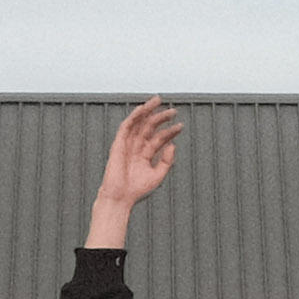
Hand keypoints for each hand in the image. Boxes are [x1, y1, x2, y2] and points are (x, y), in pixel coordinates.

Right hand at [88, 97, 179, 243]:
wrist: (121, 198)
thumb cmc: (137, 190)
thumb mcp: (158, 175)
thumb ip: (166, 161)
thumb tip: (172, 144)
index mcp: (145, 155)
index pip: (159, 138)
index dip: (170, 131)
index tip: (180, 126)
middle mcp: (136, 147)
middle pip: (150, 127)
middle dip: (161, 117)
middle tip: (173, 110)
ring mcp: (127, 145)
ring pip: (138, 123)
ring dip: (147, 111)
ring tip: (157, 101)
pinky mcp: (118, 144)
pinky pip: (126, 127)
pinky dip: (133, 117)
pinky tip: (142, 109)